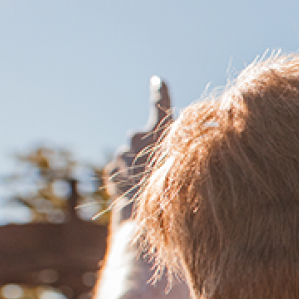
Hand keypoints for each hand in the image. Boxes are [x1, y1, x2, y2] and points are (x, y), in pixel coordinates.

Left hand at [104, 77, 172, 221]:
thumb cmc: (171, 193)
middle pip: (142, 137)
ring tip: (148, 187)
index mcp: (157, 131)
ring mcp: (121, 154)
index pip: (161, 105)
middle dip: (146, 149)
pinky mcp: (111, 170)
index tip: (157, 80)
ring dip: (137, 168)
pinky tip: (136, 194)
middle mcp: (136, 137)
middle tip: (157, 169)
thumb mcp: (185, 166)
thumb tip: (188, 143)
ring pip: (130, 157)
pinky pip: (121, 171)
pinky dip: (128, 180)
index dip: (160, 92)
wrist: (142, 218)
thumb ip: (182, 150)